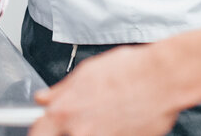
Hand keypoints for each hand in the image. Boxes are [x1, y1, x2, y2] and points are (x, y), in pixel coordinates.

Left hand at [30, 46, 179, 135]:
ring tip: (108, 116)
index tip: (46, 129)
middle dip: (68, 130)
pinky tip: (121, 121)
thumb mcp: (87, 72)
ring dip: (94, 130)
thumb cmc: (130, 70)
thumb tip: (44, 98)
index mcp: (65, 111)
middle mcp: (80, 132)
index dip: (42, 131)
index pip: (37, 133)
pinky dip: (114, 132)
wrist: (163, 79)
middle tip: (86, 118)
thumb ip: (62, 91)